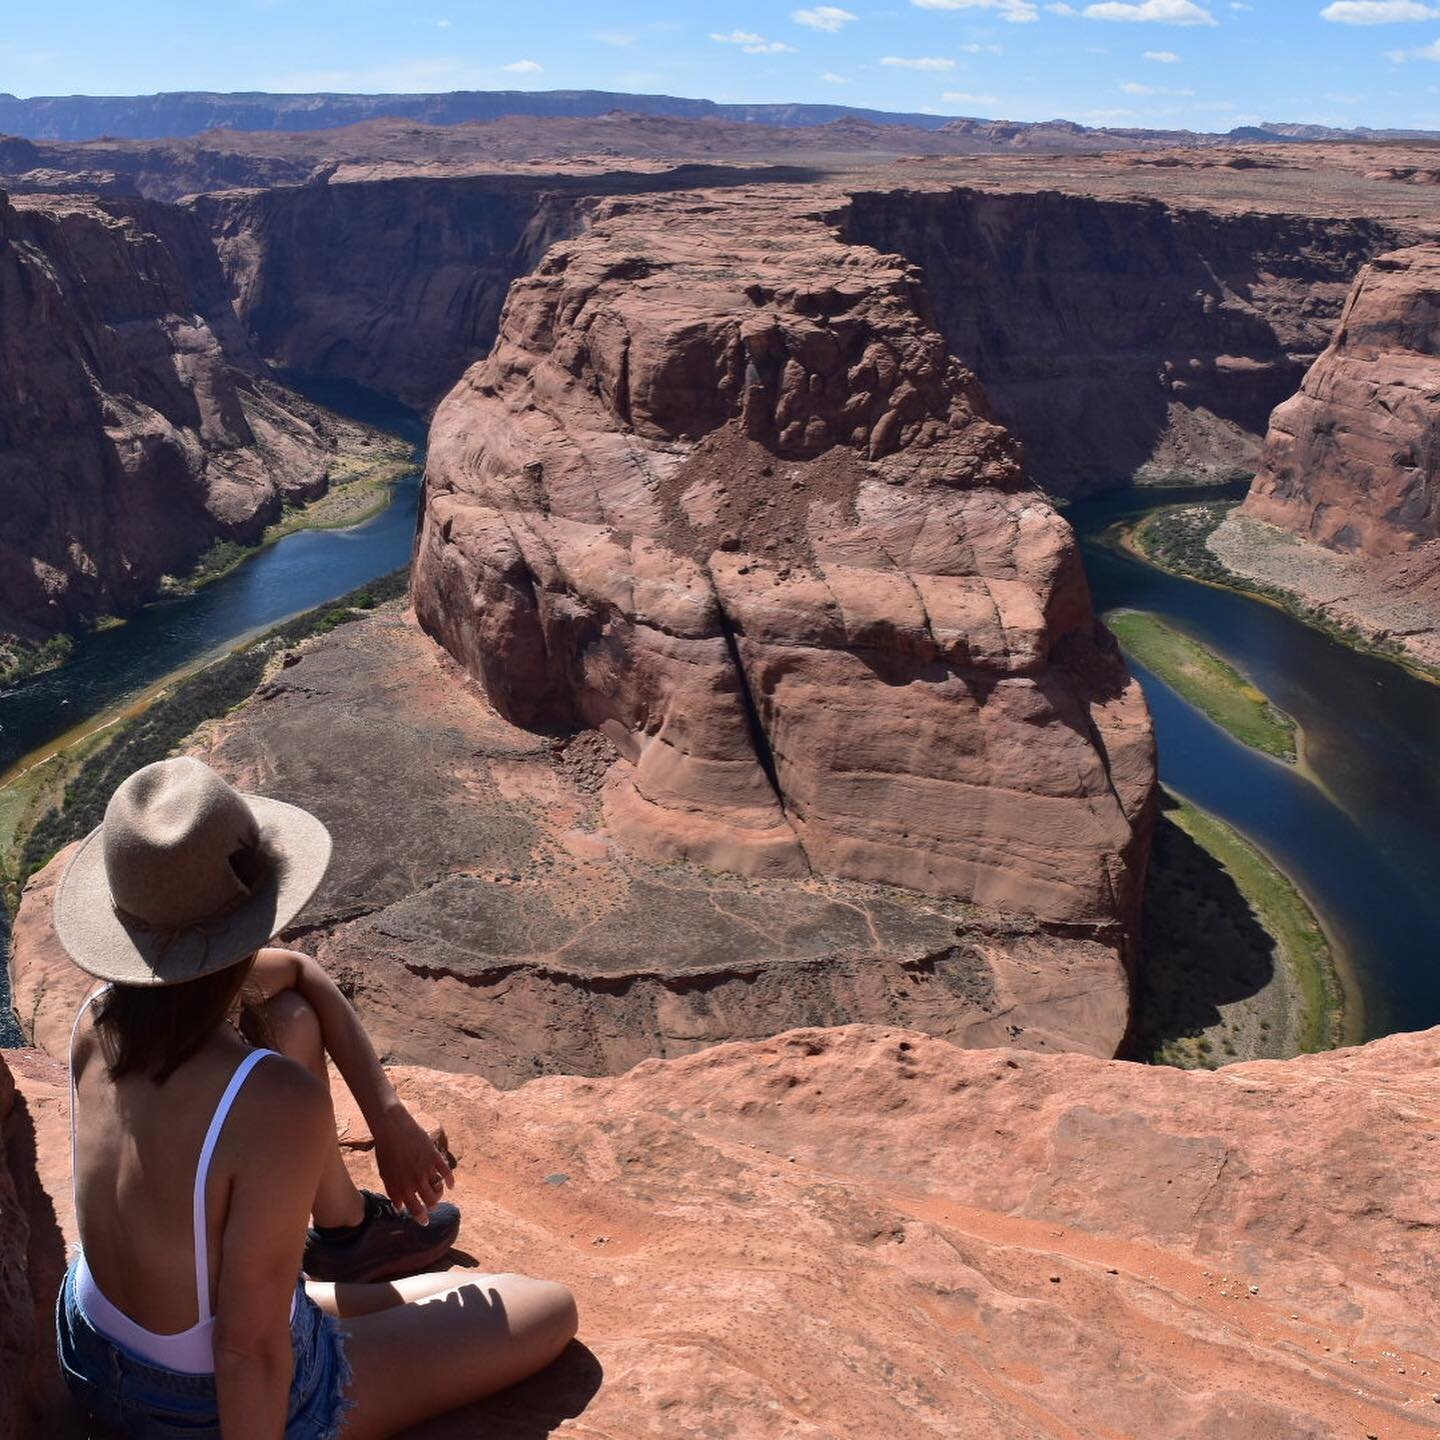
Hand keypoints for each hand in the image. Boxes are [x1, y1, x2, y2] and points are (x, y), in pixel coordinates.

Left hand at [371, 1105, 453, 1224]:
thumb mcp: (385, 1175)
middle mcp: (416, 1181)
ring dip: (439, 1193)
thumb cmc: (386, 1152)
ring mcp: (427, 1169)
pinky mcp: (435, 1157)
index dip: (421, 1218)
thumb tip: (399, 1208)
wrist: (394, 1129)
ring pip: (439, 1188)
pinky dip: (450, 1180)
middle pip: (430, 1201)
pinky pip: (446, 1172)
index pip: (415, 1209)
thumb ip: (393, 1192)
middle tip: (432, 1205)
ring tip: (437, 1192)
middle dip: (432, 1206)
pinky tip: (451, 1185)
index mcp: (402, 1187)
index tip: (425, 1222)